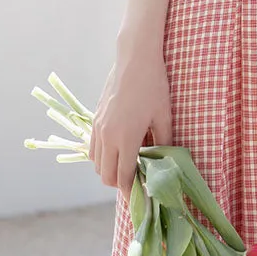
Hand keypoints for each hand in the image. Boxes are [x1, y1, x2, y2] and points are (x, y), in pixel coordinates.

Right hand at [89, 41, 172, 191]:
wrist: (135, 59)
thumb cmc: (154, 86)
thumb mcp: (163, 117)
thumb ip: (163, 142)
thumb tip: (163, 162)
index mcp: (126, 138)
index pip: (122, 176)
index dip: (130, 190)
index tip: (140, 196)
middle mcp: (107, 136)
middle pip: (105, 175)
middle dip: (119, 183)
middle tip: (136, 180)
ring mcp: (98, 127)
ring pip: (96, 163)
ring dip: (109, 169)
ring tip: (128, 164)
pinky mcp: (94, 119)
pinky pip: (92, 148)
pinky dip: (102, 156)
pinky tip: (118, 149)